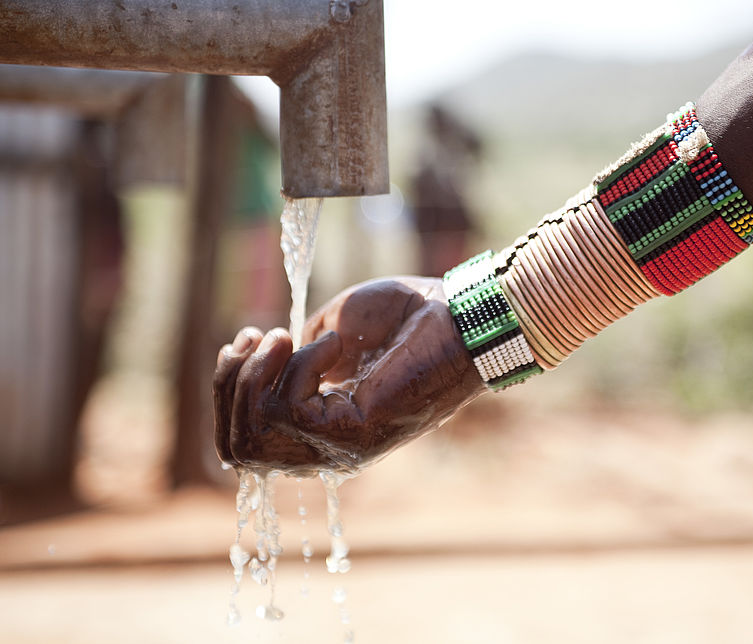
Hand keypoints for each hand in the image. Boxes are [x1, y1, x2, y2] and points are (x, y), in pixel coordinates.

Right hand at [213, 277, 484, 474]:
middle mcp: (326, 448)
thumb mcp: (331, 331)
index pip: (243, 443)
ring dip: (256, 376)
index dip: (228, 390)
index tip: (248, 339)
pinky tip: (336, 346)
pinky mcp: (354, 437)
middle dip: (230, 384)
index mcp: (319, 427)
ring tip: (287, 338)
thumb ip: (295, 354)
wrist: (457, 316)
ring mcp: (339, 448)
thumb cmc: (405, 316)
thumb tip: (262, 363)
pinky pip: (290, 412)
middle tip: (260, 337)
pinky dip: (301, 367)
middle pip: (237, 448)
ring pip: (254, 437)